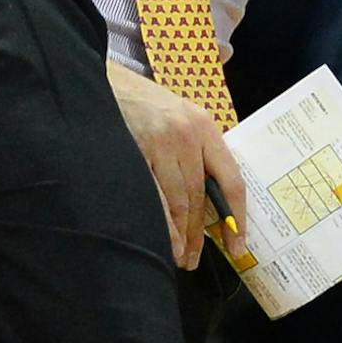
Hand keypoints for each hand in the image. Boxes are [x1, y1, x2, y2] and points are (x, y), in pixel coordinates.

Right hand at [105, 63, 246, 269]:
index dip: (237, 217)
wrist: (103, 82)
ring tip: (182, 258)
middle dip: (201, 234)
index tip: (238, 244)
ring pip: (180, 201)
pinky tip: (165, 241)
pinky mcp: (137, 151)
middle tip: (197, 259)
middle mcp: (188, 135)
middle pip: (202, 197)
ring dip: (183, 235)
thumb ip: (196, 152)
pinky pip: (155, 197)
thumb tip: (208, 201)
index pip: (231, 179)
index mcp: (205, 127)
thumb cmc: (143, 105)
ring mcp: (162, 143)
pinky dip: (163, 223)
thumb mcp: (179, 119)